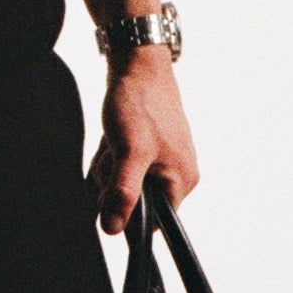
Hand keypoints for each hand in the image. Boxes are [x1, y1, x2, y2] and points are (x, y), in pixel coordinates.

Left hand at [89, 47, 197, 237]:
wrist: (136, 64)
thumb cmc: (141, 103)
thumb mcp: (129, 152)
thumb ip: (123, 192)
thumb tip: (113, 228)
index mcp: (182, 180)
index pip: (153, 222)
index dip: (128, 210)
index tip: (115, 187)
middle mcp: (177, 172)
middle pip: (134, 200)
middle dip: (114, 180)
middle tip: (115, 154)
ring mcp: (162, 158)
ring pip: (124, 180)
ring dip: (110, 164)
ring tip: (114, 140)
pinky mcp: (148, 145)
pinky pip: (122, 162)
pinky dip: (111, 152)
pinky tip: (112, 136)